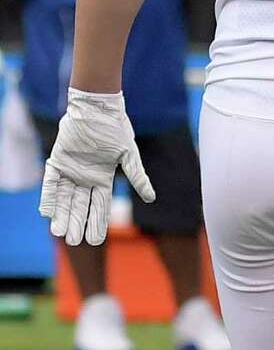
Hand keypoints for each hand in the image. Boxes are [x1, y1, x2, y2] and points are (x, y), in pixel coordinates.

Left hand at [38, 89, 154, 245]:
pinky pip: (52, 182)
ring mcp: (71, 170)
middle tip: (76, 242)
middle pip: (81, 206)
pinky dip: (49, 197)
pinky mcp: (58, 160)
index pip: (101, 206)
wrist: (97, 107)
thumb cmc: (115, 128)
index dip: (98, 223)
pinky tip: (47, 212)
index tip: (96, 241)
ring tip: (60, 234)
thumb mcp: (129, 154)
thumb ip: (138, 177)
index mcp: (103, 178)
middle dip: (79, 224)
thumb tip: (151, 198)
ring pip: (65, 198)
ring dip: (62, 215)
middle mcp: (86, 178)